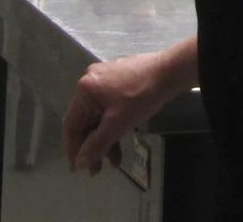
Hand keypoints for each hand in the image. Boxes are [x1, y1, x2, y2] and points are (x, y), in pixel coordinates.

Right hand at [63, 49, 183, 174]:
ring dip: (104, 140)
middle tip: (96, 171)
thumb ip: (96, 144)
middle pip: (86, 121)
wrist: (171, 72)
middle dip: (92, 147)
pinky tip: (120, 143)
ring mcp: (106, 80)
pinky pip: (110, 109)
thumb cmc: (141, 97)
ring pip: (100, 117)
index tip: (76, 169)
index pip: (71, 124)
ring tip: (113, 163)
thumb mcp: (117, 124)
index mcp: (85, 89)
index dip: (72, 148)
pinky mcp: (120, 82)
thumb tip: (79, 163)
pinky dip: (113, 127)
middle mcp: (91, 82)